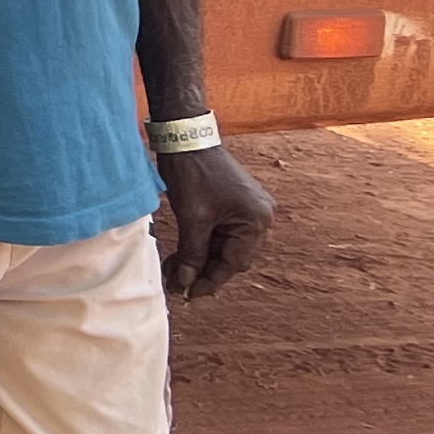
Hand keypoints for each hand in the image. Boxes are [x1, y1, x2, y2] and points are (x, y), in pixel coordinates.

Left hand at [155, 142, 274, 298]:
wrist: (187, 137)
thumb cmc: (193, 173)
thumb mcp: (192, 216)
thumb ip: (192, 252)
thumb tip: (186, 283)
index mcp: (256, 220)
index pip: (234, 263)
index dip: (211, 281)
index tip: (190, 296)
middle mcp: (260, 217)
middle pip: (231, 256)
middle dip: (203, 271)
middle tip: (177, 287)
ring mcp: (249, 210)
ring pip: (223, 246)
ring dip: (199, 259)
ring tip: (173, 273)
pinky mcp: (235, 205)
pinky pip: (220, 233)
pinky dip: (201, 244)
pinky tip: (180, 257)